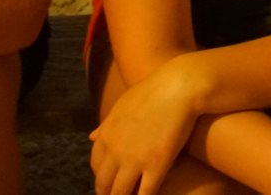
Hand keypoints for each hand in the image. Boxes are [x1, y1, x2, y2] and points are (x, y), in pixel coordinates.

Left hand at [89, 61, 200, 194]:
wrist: (179, 86)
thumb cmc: (155, 90)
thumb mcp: (123, 104)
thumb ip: (106, 124)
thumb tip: (91, 136)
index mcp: (106, 135)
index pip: (96, 166)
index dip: (103, 176)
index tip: (111, 180)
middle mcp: (115, 151)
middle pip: (104, 184)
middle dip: (108, 193)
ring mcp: (135, 160)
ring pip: (120, 193)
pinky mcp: (156, 165)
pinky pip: (145, 194)